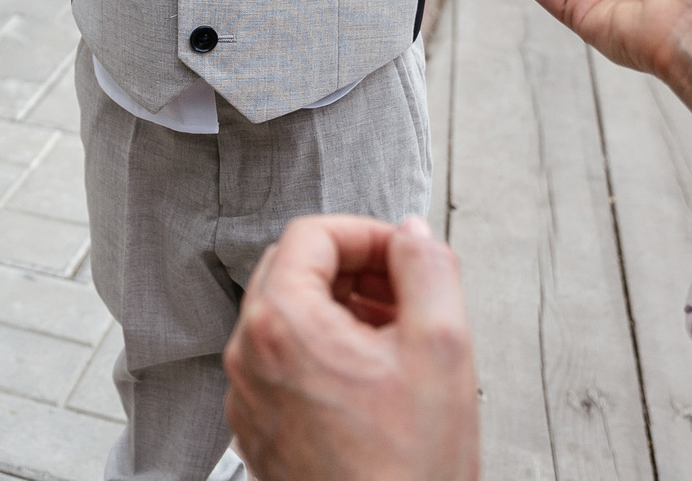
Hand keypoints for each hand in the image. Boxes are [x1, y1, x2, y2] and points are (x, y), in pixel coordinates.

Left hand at [225, 215, 478, 480]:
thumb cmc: (407, 471)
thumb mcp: (443, 348)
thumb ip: (429, 270)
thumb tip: (412, 236)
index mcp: (282, 324)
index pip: (311, 234)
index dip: (367, 235)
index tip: (404, 255)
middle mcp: (248, 357)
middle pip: (294, 273)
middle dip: (356, 272)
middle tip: (405, 295)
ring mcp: (248, 397)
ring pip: (288, 320)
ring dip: (343, 314)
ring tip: (397, 343)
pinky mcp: (258, 429)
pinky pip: (283, 366)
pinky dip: (325, 356)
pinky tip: (374, 385)